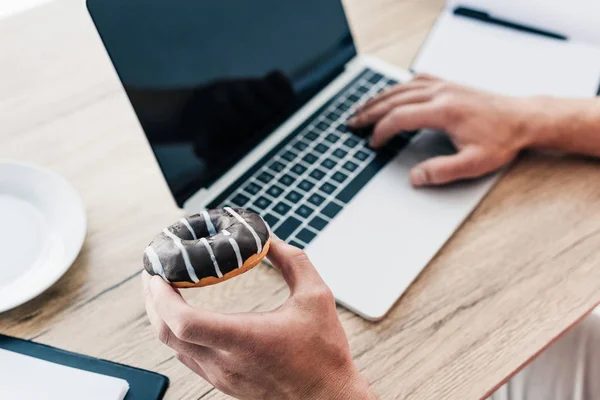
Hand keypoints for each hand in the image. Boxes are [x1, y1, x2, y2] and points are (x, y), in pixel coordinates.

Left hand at [142, 237, 374, 399]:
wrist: (328, 398)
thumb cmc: (323, 352)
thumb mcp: (316, 296)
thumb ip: (292, 262)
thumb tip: (269, 239)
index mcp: (244, 339)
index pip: (184, 323)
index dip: (162, 297)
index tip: (157, 274)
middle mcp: (225, 362)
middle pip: (167, 333)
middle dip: (152, 300)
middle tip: (154, 273)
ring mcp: (221, 376)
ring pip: (173, 347)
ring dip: (162, 316)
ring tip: (164, 290)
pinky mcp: (224, 382)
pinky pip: (187, 357)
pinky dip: (178, 333)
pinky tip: (186, 316)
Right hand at [348, 74, 542, 186]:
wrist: (524, 118)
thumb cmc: (502, 140)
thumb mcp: (474, 164)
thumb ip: (442, 172)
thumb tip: (415, 178)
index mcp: (443, 111)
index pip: (399, 117)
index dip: (381, 131)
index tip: (373, 144)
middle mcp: (441, 93)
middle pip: (394, 99)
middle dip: (369, 112)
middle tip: (352, 123)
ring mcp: (444, 85)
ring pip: (401, 88)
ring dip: (378, 98)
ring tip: (361, 109)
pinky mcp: (449, 84)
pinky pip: (416, 81)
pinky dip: (397, 88)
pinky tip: (390, 94)